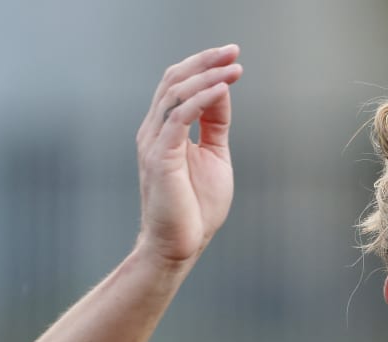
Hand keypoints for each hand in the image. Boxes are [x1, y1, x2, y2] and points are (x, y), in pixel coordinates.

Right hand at [133, 44, 243, 269]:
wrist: (180, 245)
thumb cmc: (195, 207)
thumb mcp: (214, 155)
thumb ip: (215, 123)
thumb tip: (223, 89)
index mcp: (165, 130)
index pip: (179, 85)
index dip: (203, 66)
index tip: (231, 55)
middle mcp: (154, 131)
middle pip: (174, 80)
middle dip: (204, 61)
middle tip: (233, 50)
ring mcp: (154, 142)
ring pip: (175, 93)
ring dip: (207, 75)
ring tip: (233, 66)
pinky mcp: (160, 156)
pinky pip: (180, 117)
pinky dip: (202, 99)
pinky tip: (222, 88)